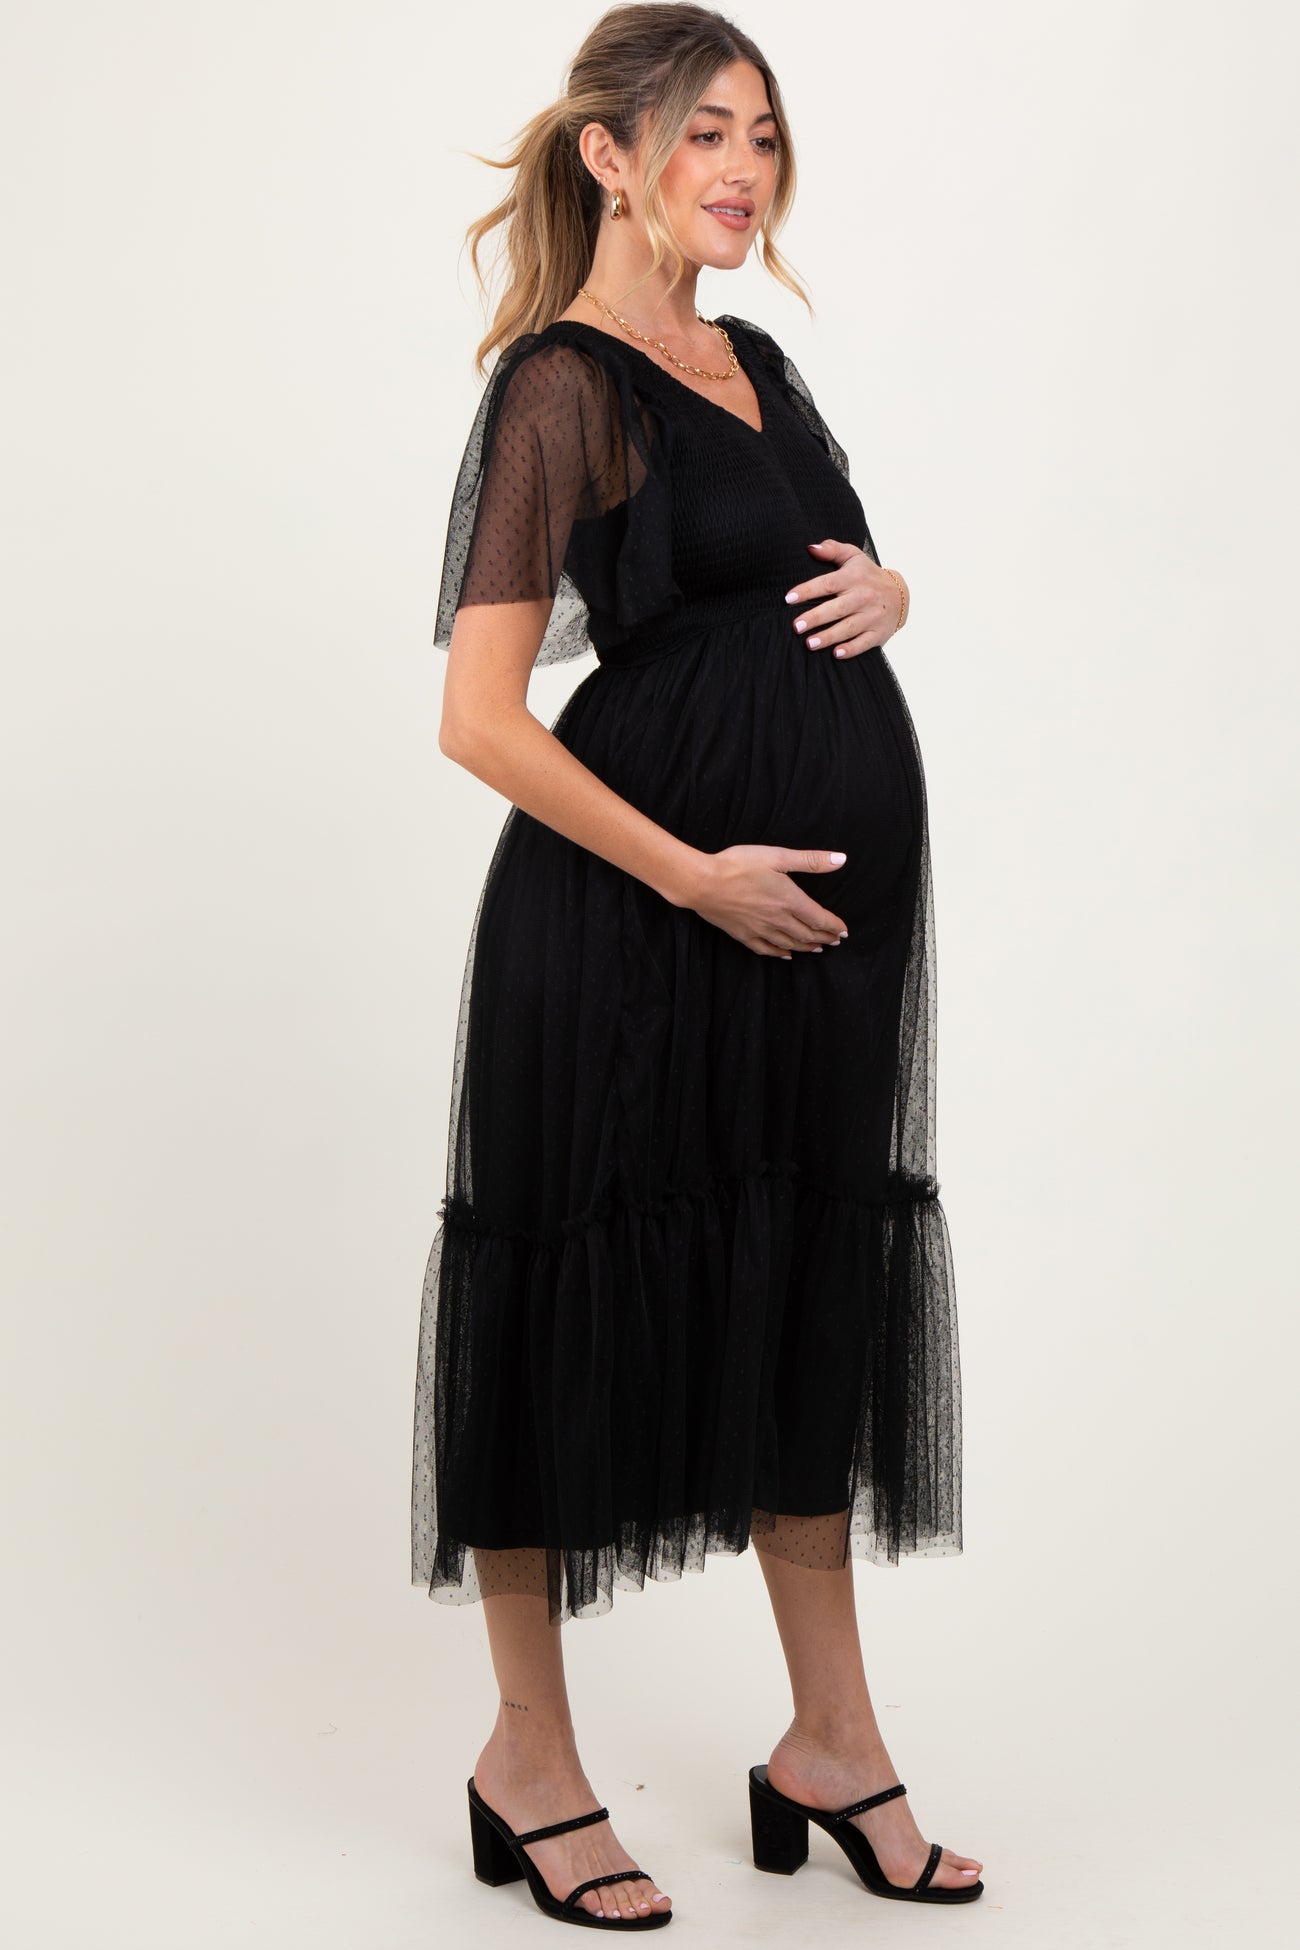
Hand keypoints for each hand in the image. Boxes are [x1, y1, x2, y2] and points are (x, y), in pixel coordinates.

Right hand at [686, 845, 849, 958]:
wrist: (702, 882)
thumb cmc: (738, 865)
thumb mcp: (776, 856)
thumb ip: (810, 860)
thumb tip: (840, 860)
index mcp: (789, 900)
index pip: (820, 919)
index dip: (834, 926)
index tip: (843, 931)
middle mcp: (778, 919)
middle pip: (807, 934)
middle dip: (824, 938)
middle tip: (834, 941)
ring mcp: (760, 930)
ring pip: (790, 944)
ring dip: (807, 947)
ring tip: (818, 948)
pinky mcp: (743, 935)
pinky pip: (767, 949)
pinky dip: (780, 954)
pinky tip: (787, 955)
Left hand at [785, 539, 906, 658]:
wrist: (900, 595)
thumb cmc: (867, 575)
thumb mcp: (853, 557)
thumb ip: (832, 549)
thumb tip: (811, 548)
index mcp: (853, 578)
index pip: (827, 583)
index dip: (808, 590)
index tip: (789, 598)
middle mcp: (863, 597)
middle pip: (837, 608)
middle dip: (816, 618)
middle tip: (796, 627)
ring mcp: (872, 616)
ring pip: (848, 628)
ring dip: (829, 637)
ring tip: (809, 644)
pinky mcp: (878, 633)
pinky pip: (864, 643)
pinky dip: (851, 649)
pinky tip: (836, 654)